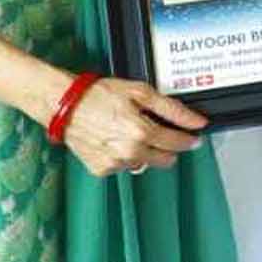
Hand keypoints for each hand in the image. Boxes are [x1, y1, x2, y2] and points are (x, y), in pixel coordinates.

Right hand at [61, 77, 206, 176]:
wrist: (65, 105)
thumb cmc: (99, 95)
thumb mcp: (140, 92)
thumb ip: (172, 108)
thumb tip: (197, 121)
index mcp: (142, 132)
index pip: (178, 143)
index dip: (189, 138)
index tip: (194, 136)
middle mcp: (130, 153)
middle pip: (165, 159)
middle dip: (168, 147)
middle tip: (160, 131)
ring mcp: (115, 164)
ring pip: (144, 163)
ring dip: (144, 151)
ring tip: (129, 131)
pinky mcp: (101, 169)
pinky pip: (123, 166)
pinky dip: (124, 156)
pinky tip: (115, 139)